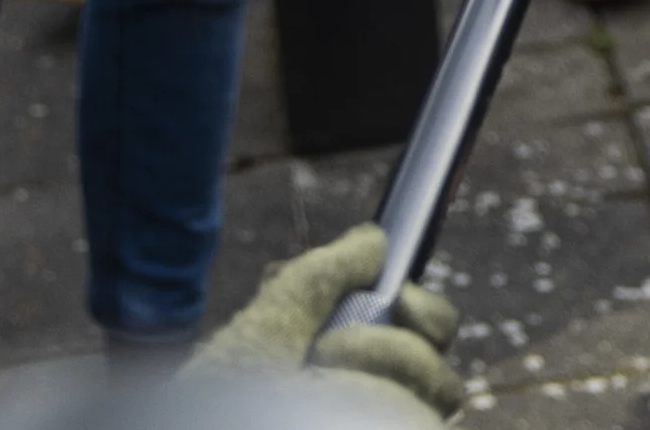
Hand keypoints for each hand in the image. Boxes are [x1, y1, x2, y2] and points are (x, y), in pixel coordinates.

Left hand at [193, 222, 466, 416]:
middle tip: (326, 352)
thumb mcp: (267, 326)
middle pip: (444, 381)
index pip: (431, 340)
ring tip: (306, 386)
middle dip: (394, 353)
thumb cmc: (218, 397)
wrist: (206, 422)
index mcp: (359, 372)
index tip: (399, 298)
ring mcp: (376, 426)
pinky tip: (315, 411)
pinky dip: (365, 406)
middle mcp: (373, 412)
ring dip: (367, 388)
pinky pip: (413, 424)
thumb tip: (376, 239)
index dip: (429, 314)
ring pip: (427, 409)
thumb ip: (323, 276)